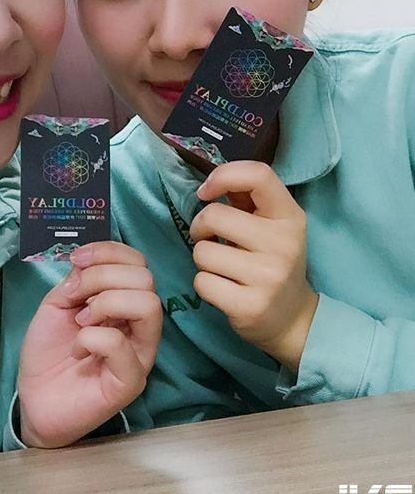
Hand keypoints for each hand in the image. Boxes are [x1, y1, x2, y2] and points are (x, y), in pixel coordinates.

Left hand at [18, 241, 161, 447]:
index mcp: (126, 301)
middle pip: (145, 278)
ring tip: (81, 321)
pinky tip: (78, 348)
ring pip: (149, 305)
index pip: (138, 262)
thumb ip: (76, 280)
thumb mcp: (57, 304)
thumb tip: (87, 261)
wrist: (34, 400)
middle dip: (101, 277)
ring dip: (105, 302)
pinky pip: (121, 344)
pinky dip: (92, 337)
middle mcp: (140, 325)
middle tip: (74, 297)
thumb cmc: (49, 352)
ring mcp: (140, 354)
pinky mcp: (131, 381)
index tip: (75, 260)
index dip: (107, 252)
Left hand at [190, 161, 317, 371]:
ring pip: (202, 252)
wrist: (291, 318)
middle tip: (212, 239)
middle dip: (201, 227)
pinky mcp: (250, 307)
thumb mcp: (270, 225)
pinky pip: (202, 282)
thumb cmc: (271, 260)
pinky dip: (205, 284)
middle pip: (214, 216)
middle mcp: (283, 244)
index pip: (258, 175)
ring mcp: (268, 277)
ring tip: (223, 267)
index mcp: (289, 216)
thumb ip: (246, 199)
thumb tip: (209, 184)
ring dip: (203, 259)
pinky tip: (224, 288)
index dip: (223, 175)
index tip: (206, 192)